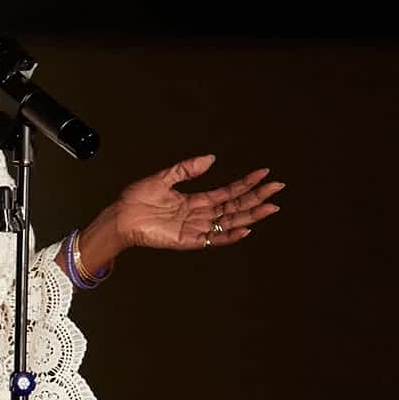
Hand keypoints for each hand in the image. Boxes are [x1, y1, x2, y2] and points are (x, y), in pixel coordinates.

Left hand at [113, 155, 283, 251]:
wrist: (120, 216)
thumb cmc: (137, 199)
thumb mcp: (165, 177)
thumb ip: (188, 169)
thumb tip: (211, 158)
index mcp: (195, 201)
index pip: (228, 192)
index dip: (246, 184)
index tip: (264, 174)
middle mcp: (198, 216)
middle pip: (235, 207)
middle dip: (257, 197)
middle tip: (278, 188)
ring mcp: (195, 229)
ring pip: (229, 222)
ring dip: (251, 215)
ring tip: (271, 207)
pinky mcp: (187, 241)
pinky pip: (213, 239)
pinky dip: (230, 235)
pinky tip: (246, 228)